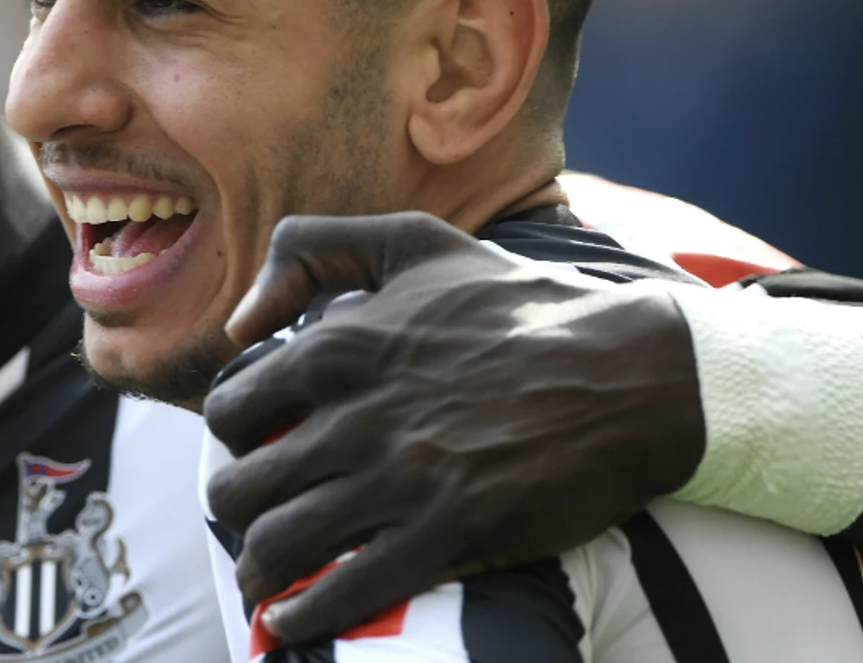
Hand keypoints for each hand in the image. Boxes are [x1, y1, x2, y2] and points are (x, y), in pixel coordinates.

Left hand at [205, 212, 704, 643]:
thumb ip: (310, 249)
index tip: (252, 452)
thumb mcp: (411, 242)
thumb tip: (242, 318)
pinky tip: (291, 620)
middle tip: (254, 519)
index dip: (233, 438)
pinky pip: (349, 590)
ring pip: (280, 542)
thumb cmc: (518, 305)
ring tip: (264, 577)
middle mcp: (357, 415)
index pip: (230, 410)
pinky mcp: (450, 533)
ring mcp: (402, 479)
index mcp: (338, 346)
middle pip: (241, 487)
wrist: (632, 372)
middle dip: (236, 511)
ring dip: (258, 569)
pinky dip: (305, 613)